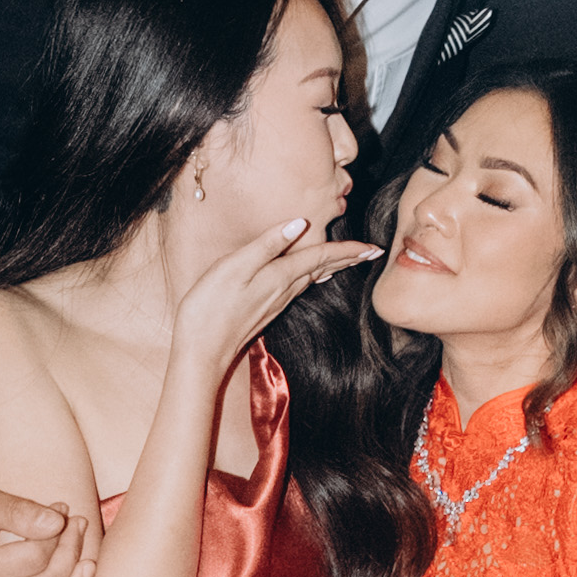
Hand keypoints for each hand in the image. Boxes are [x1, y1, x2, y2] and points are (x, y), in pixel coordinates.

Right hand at [162, 193, 378, 366]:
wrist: (201, 351)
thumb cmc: (210, 307)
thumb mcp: (234, 267)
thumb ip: (266, 245)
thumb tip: (299, 224)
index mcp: (279, 276)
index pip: (321, 257)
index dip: (349, 250)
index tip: (375, 247)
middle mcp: (284, 291)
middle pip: (323, 269)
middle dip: (348, 258)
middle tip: (374, 252)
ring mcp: (275, 302)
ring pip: (313, 279)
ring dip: (333, 267)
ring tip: (350, 259)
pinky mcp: (265, 310)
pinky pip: (298, 288)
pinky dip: (313, 277)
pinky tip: (314, 278)